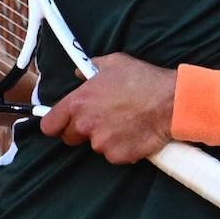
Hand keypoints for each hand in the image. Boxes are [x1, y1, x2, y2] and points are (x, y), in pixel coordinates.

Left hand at [40, 53, 175, 163]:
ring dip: (105, 137)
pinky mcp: (118, 156)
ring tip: (124, 122)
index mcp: (79, 103)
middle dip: (81, 131)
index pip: (49, 125)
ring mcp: (101, 143)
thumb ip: (91, 68)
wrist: (170, 102)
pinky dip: (121, 147)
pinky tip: (134, 132)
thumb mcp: (114, 63)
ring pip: (95, 145)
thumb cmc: (143, 80)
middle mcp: (86, 125)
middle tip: (100, 119)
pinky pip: (113, 154)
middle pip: (69, 138)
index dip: (56, 124)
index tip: (62, 122)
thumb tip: (79, 74)